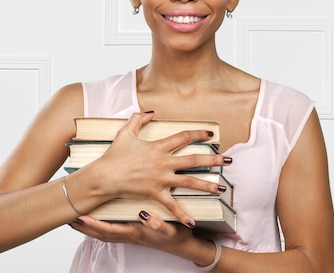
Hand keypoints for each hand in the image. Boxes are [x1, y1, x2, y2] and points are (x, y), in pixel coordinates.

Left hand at [70, 210, 193, 254]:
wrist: (185, 247)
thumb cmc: (177, 236)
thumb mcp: (171, 229)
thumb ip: (159, 224)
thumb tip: (145, 217)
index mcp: (135, 233)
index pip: (109, 230)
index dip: (93, 225)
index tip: (80, 217)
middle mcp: (129, 236)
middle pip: (101, 234)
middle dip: (84, 228)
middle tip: (67, 218)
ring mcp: (129, 236)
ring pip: (103, 234)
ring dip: (88, 229)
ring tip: (73, 219)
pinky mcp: (132, 234)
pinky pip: (110, 232)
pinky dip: (98, 228)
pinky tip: (93, 221)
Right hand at [91, 111, 230, 227]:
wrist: (104, 176)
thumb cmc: (114, 156)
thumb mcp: (125, 133)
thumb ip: (138, 119)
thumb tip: (151, 111)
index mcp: (157, 147)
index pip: (183, 137)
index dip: (198, 134)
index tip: (210, 135)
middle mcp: (163, 162)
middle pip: (194, 160)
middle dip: (213, 160)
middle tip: (228, 160)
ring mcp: (160, 179)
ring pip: (189, 182)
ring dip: (207, 185)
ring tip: (222, 188)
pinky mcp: (155, 193)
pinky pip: (171, 205)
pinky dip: (182, 214)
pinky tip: (192, 222)